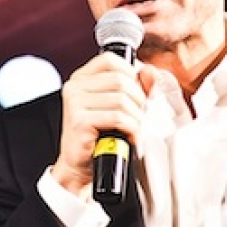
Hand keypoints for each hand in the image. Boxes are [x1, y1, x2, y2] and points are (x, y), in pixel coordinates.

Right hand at [52, 52, 145, 196]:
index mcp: (82, 78)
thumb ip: (137, 87)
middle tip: (138, 117)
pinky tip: (128, 137)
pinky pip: (117, 117)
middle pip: (121, 80)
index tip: (138, 93)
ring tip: (132, 129)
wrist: (81, 165)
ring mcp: (75, 102)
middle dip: (138, 101)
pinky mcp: (79, 120)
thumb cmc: (100, 136)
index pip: (111, 60)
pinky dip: (131, 129)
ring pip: (121, 99)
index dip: (131, 74)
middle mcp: (75, 87)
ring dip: (135, 118)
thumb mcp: (119, 106)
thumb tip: (151, 72)